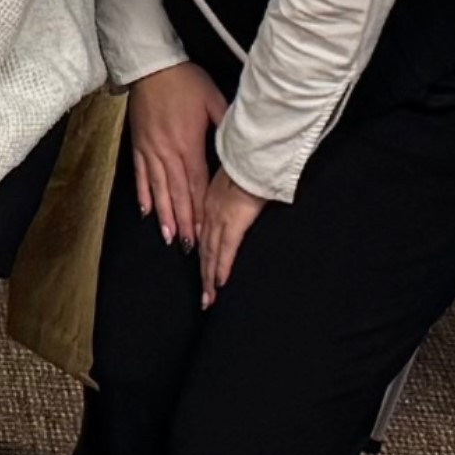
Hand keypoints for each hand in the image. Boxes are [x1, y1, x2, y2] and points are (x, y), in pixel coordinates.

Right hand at [123, 62, 222, 246]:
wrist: (151, 66)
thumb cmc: (184, 80)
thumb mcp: (213, 99)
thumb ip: (226, 125)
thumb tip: (240, 144)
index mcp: (188, 144)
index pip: (197, 185)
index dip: (201, 210)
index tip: (206, 232)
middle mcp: (167, 152)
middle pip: (177, 193)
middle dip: (184, 222)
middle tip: (188, 246)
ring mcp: (150, 150)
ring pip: (158, 189)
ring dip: (165, 215)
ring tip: (168, 237)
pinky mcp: (139, 145)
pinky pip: (140, 175)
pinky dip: (144, 195)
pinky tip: (147, 212)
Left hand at [195, 172, 267, 305]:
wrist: (252, 155)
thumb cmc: (249, 161)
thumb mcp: (237, 175)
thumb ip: (236, 188)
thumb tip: (242, 195)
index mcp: (211, 199)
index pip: (205, 232)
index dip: (202, 252)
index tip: (202, 268)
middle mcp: (211, 211)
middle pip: (205, 248)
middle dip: (203, 274)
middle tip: (204, 296)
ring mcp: (220, 218)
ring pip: (211, 254)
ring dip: (209, 278)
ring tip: (209, 299)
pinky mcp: (233, 223)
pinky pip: (226, 250)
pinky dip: (221, 268)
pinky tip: (219, 284)